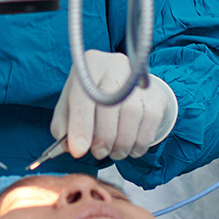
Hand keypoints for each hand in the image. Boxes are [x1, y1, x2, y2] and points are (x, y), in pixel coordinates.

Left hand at [51, 50, 178, 159]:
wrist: (121, 84)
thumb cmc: (90, 98)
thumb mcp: (69, 105)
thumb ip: (63, 126)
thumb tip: (67, 148)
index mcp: (89, 66)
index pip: (84, 97)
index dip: (81, 126)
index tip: (78, 151)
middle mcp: (115, 66)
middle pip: (111, 107)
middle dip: (104, 138)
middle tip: (99, 152)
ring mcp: (138, 79)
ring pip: (133, 114)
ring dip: (122, 143)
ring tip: (114, 152)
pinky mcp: (155, 94)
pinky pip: (151, 121)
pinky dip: (140, 142)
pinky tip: (130, 149)